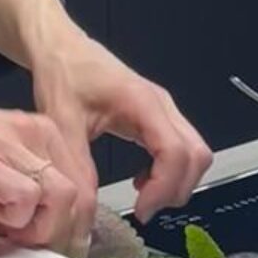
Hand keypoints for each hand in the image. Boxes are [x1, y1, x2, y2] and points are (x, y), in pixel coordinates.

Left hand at [0, 0, 212, 223]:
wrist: (60, 46)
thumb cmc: (63, 72)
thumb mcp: (62, 122)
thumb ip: (77, 164)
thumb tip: (87, 206)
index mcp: (142, 103)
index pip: (177, 153)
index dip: (164, 188)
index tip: (140, 210)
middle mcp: (161, 105)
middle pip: (197, 156)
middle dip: (175, 189)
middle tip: (143, 209)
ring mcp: (163, 110)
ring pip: (194, 154)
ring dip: (175, 182)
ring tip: (142, 197)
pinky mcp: (158, 116)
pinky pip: (181, 149)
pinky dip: (169, 172)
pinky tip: (141, 180)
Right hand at [0, 97, 91, 255]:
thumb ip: (9, 206)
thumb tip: (26, 240)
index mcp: (38, 133)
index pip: (83, 184)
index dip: (74, 224)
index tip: (57, 247)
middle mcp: (34, 133)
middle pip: (81, 194)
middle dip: (61, 232)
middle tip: (28, 246)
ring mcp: (14, 143)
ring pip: (64, 196)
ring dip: (40, 227)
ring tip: (6, 228)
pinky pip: (28, 197)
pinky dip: (15, 218)